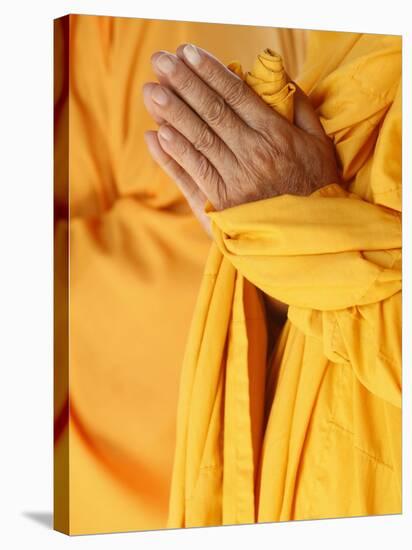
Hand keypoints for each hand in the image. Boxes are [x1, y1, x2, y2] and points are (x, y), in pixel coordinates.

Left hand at [143, 44, 339, 234]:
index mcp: (276, 135)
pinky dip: (175, 154)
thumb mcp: (320, 145)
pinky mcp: (222, 203)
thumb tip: (283, 81)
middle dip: (184, 83)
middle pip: (212, 112)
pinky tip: (157, 133)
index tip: (188, 53)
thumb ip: (302, 111)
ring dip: (172, 113)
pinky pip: (195, 173)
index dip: (210, 72)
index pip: (236, 95)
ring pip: (199, 139)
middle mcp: (253, 153)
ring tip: (151, 91)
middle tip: (161, 62)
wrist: (312, 239)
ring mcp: (236, 179)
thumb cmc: (316, 188)